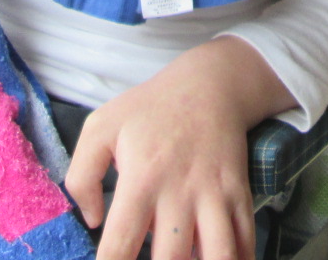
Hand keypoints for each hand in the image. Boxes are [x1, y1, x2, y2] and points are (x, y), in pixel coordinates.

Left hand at [66, 37, 294, 259]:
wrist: (210, 84)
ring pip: (218, 257)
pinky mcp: (239, 195)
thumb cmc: (150, 108)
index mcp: (140, 181)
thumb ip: (81, 176)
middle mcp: (179, 196)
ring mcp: (214, 197)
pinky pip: (246, 242)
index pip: (119, 247)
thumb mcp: (101, 127)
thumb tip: (92, 221)